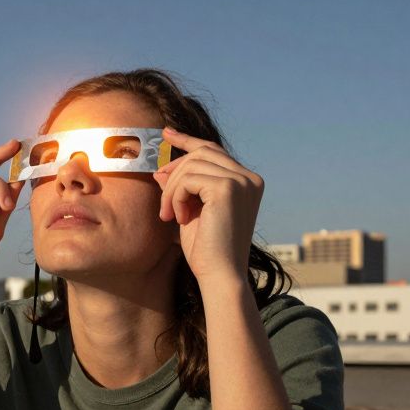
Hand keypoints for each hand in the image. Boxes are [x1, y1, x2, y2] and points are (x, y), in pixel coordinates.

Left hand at [152, 127, 263, 290]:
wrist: (220, 276)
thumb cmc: (206, 250)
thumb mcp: (190, 212)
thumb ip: (181, 188)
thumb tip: (161, 170)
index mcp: (246, 182)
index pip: (213, 150)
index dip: (187, 140)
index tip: (166, 134)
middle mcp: (249, 178)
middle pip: (200, 153)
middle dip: (174, 172)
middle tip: (161, 199)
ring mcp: (241, 181)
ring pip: (191, 165)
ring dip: (172, 190)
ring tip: (170, 215)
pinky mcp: (228, 188)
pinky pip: (188, 179)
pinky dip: (176, 197)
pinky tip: (180, 218)